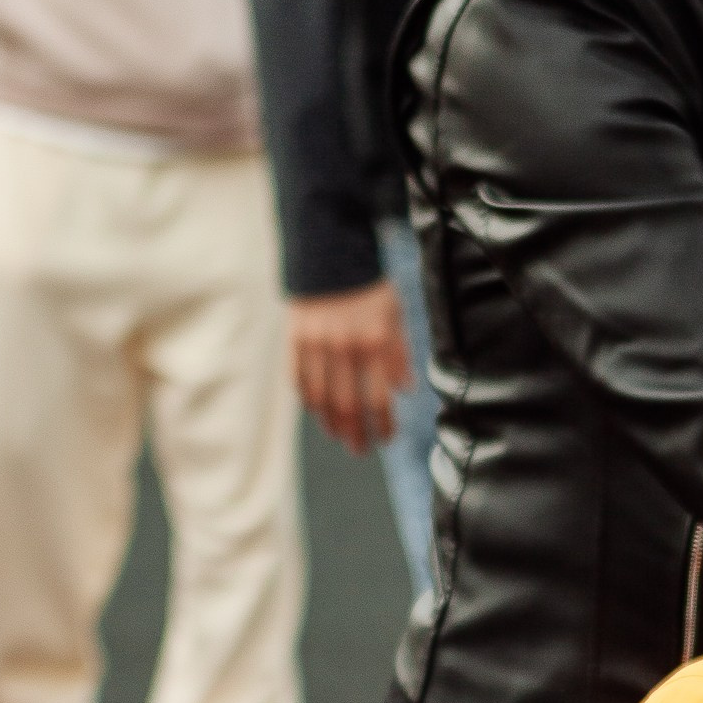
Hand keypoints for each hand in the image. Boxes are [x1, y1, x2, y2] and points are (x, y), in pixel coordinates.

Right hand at [289, 278, 413, 454]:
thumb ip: (400, 353)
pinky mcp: (295, 338)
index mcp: (375, 342)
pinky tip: (317, 410)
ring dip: (330, 423)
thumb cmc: (369, 288)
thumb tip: (406, 390)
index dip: (382, 424)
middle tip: (360, 449)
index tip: (386, 439)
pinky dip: (308, 399)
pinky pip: (299, 378)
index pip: (380, 397)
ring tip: (339, 436)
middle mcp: (346, 346)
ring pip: (321, 398)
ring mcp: (317, 343)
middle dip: (355, 433)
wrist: (330, 253)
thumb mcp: (395, 314)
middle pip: (348, 405)